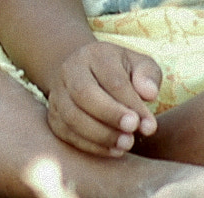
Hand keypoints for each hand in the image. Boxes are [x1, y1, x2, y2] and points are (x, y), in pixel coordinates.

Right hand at [46, 41, 160, 156]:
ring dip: (100, 135)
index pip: (112, 80)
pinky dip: (90, 146)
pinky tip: (113, 150)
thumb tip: (149, 93)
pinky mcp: (53, 115)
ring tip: (126, 144)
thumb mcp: (140, 65)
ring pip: (71, 116)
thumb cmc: (121, 72)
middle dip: (110, 115)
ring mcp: (58, 93)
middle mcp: (70, 70)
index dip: (132, 104)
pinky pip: (66, 133)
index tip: (150, 125)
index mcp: (95, 54)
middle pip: (83, 93)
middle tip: (133, 131)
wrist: (86, 74)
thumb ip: (148, 76)